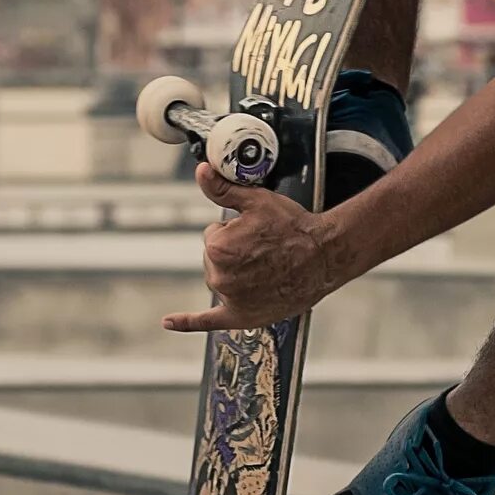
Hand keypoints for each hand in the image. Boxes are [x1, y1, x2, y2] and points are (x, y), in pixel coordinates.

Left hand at [162, 165, 354, 332]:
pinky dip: (187, 322)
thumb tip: (201, 172)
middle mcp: (220, 277)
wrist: (325, 256)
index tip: (257, 232)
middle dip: (235, 252)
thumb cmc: (295, 228)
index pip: (213, 234)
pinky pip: (208, 321)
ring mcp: (230, 299)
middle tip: (266, 249)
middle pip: (215, 258)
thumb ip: (222, 189)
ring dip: (236, 273)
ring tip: (268, 267)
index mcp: (217, 248)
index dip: (235, 230)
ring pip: (221, 279)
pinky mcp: (242, 316)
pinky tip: (170, 321)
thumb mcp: (257, 201)